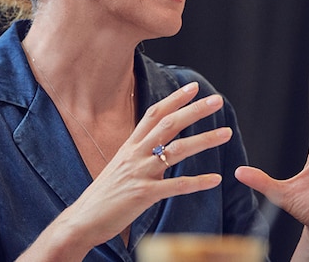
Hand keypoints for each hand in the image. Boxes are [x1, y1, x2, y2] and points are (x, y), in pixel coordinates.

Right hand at [19, 82, 230, 260]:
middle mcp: (135, 154)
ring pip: (177, 150)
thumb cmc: (104, 195)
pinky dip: (197, 182)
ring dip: (204, 140)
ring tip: (226, 133)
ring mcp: (139, 173)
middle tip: (217, 100)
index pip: (154, 114)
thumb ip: (140, 152)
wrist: (82, 220)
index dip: (174, 99)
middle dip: (194, 111)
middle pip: (169, 125)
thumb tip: (159, 143)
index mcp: (130, 146)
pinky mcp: (143, 195)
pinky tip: (215, 179)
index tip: (194, 87)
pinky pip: (176, 186)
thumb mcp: (120, 165)